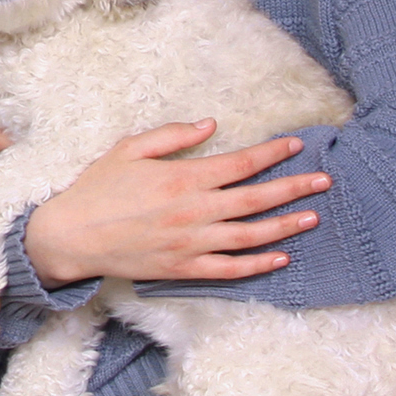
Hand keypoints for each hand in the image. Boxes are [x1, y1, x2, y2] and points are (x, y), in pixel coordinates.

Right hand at [0, 119, 327, 286]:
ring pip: (251, 236)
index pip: (240, 164)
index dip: (271, 153)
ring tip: (313, 216)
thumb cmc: (97, 188)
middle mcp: (193, 212)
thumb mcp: (129, 149)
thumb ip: (173, 136)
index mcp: (182, 179)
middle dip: (294, 188)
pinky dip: (259, 266)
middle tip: (325, 181)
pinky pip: (230, 269)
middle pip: (256, 199)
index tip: (296, 144)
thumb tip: (211, 125)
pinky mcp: (184, 269)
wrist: (71, 236)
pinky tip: (281, 258)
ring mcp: (191, 244)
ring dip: (286, 226)